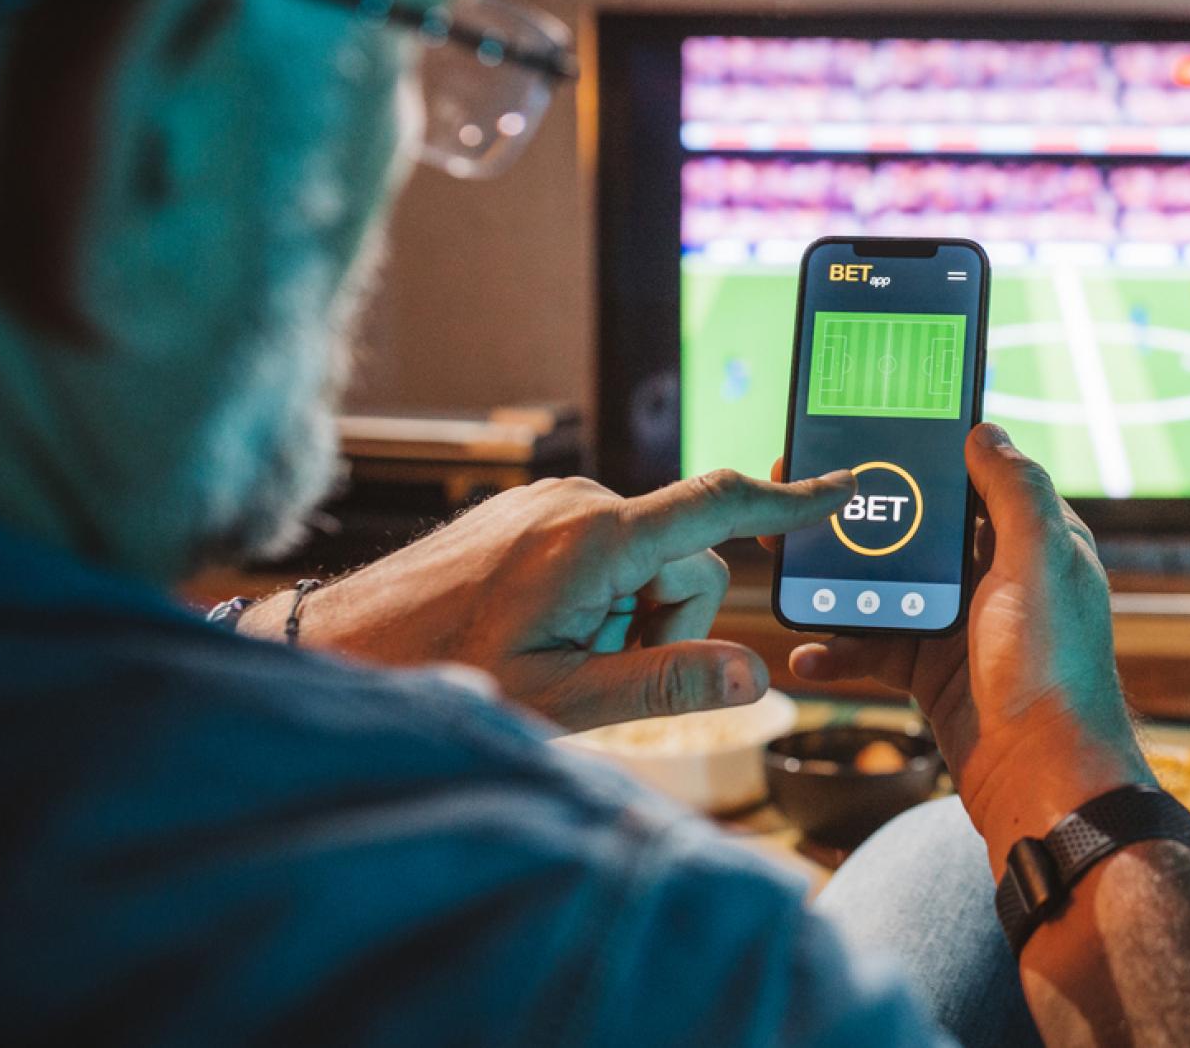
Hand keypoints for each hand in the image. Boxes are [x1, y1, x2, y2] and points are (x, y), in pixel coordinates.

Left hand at [240, 469, 854, 730]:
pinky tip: (544, 629)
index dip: (790, 503)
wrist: (344, 643)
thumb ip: (666, 685)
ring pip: (651, 559)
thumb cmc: (446, 675)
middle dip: (669, 622)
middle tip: (596, 670)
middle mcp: (582, 501)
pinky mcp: (538, 508)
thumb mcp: (563, 702)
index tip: (846, 488)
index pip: (720, 507)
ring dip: (630, 614)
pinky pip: (610, 548)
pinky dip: (601, 595)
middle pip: (690, 560)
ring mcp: (556, 499)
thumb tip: (754, 676)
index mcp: (598, 539)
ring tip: (559, 653)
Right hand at [782, 426, 1149, 870]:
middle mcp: (1002, 578)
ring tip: (786, 568)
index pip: (975, 480)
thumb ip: (1015, 492)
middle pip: (920, 531)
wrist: (1043, 783)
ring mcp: (966, 627)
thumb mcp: (1040, 561)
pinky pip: (877, 648)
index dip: (924, 456)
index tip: (867, 436)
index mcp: (1034, 542)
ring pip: (889, 587)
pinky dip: (841, 649)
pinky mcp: (936, 673)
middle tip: (799, 499)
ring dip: (839, 582)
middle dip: (862, 518)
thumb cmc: (1051, 670)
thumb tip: (985, 431)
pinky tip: (808, 654)